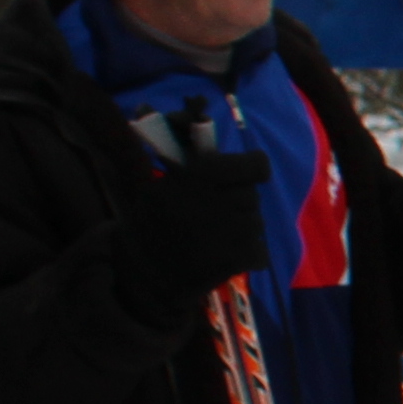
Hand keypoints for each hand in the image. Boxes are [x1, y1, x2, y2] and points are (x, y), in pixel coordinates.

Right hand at [121, 153, 270, 303]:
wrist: (141, 273)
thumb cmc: (148, 224)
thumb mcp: (158, 184)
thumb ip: (190, 162)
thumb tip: (186, 130)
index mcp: (199, 175)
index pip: (258, 165)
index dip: (251, 168)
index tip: (238, 175)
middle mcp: (220, 200)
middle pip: (252, 195)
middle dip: (238, 202)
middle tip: (214, 213)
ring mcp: (232, 232)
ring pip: (256, 223)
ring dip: (241, 229)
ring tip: (213, 237)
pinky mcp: (237, 259)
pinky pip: (260, 251)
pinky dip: (246, 255)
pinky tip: (221, 255)